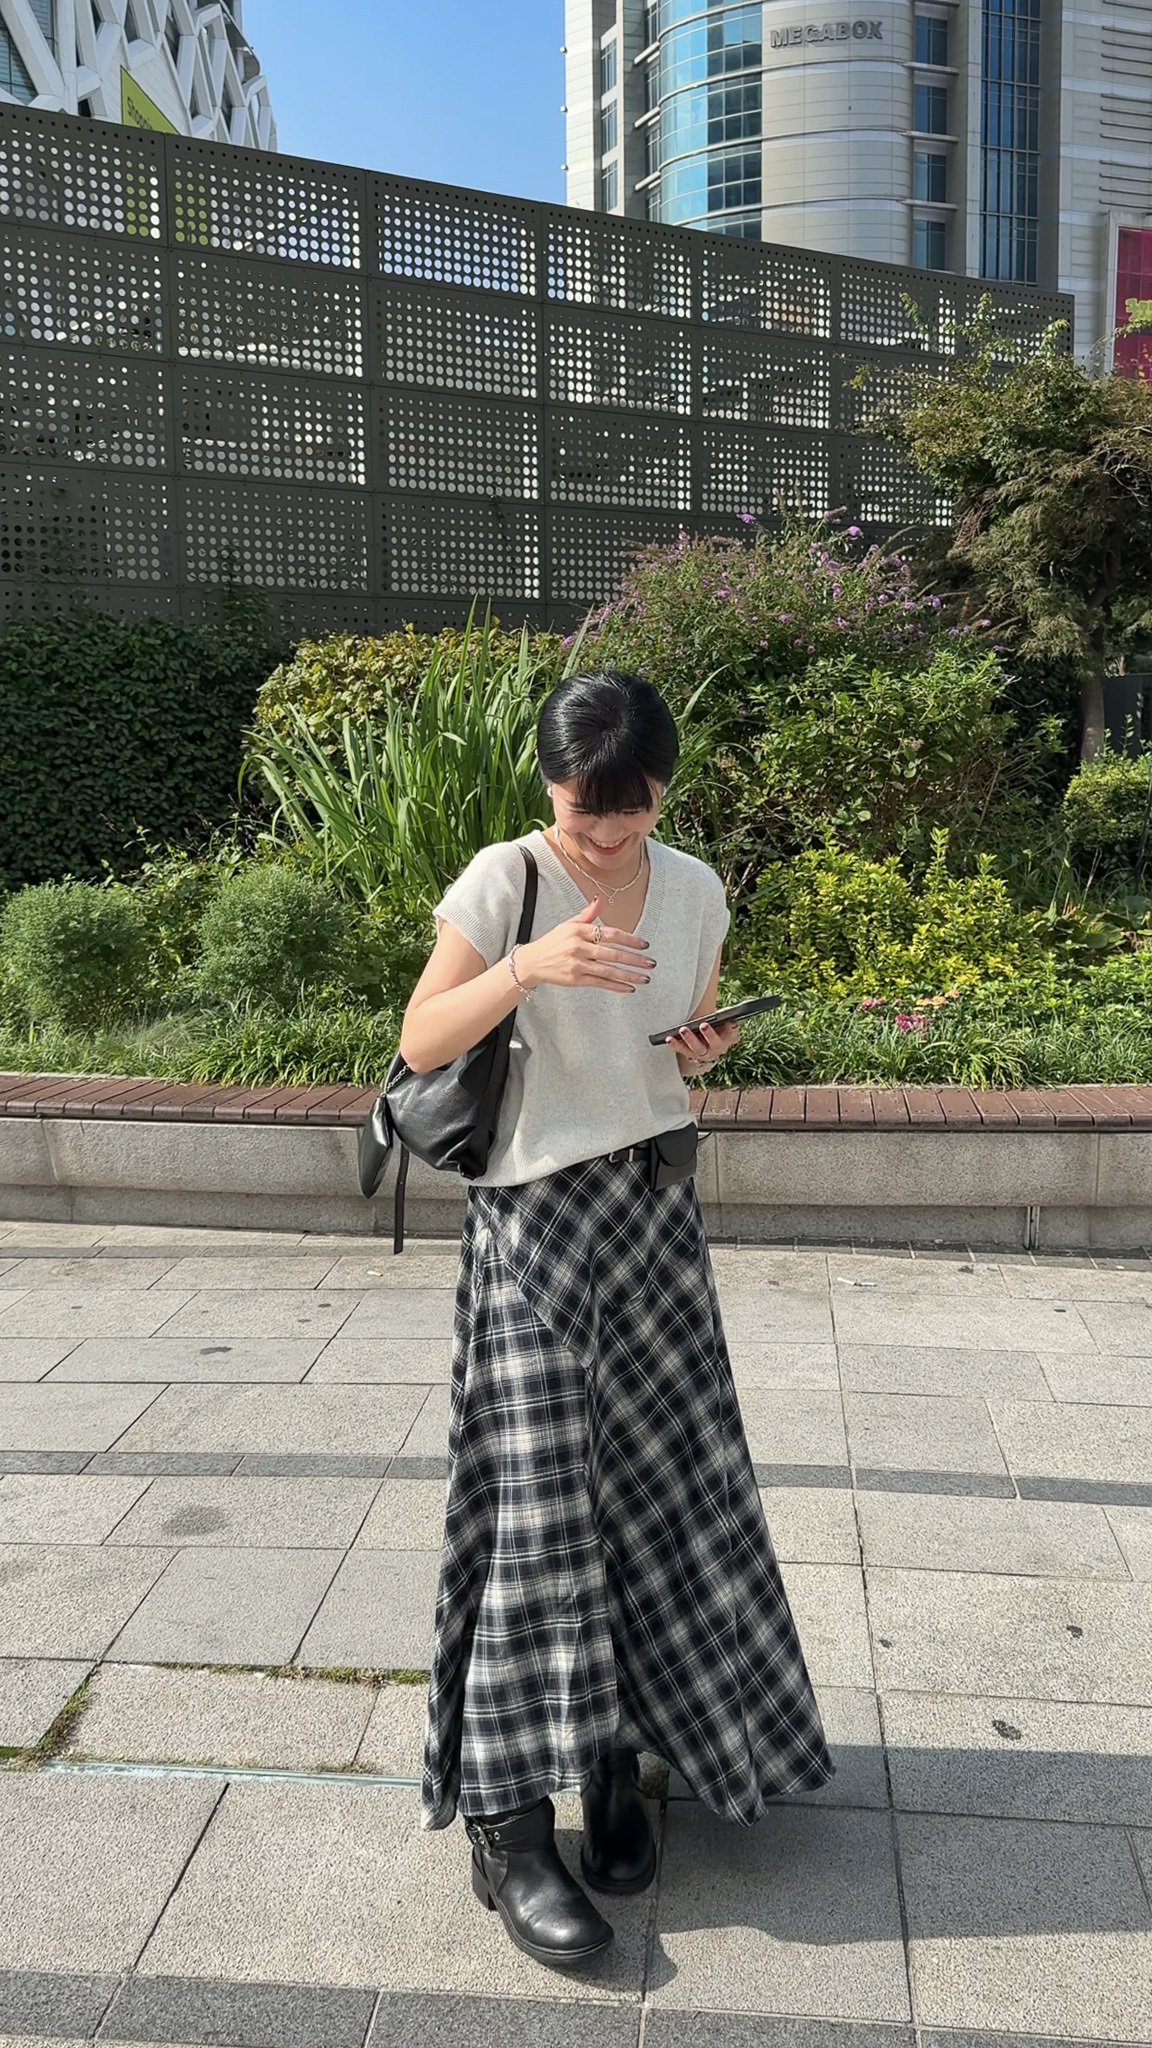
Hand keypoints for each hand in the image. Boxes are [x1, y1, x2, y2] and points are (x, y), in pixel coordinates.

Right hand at [517, 896, 655, 992]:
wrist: (532, 962)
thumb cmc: (552, 942)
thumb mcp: (568, 924)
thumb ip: (587, 914)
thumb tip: (599, 899)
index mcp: (579, 930)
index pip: (610, 933)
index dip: (629, 939)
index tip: (644, 944)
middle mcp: (579, 946)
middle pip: (613, 953)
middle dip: (635, 959)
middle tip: (651, 962)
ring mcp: (577, 964)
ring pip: (609, 971)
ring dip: (630, 975)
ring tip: (645, 978)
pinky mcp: (576, 979)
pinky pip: (601, 983)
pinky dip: (616, 986)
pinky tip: (629, 988)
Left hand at [665, 1019, 740, 1073]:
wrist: (707, 1050)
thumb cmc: (715, 1029)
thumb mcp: (723, 1023)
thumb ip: (724, 1018)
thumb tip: (727, 1012)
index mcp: (728, 1038)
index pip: (733, 1034)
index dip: (732, 1028)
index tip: (730, 1021)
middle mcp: (718, 1048)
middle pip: (715, 1043)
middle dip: (710, 1034)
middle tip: (703, 1025)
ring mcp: (704, 1054)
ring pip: (698, 1048)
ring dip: (690, 1039)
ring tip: (683, 1029)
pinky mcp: (691, 1055)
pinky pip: (683, 1050)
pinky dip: (676, 1045)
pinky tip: (669, 1038)